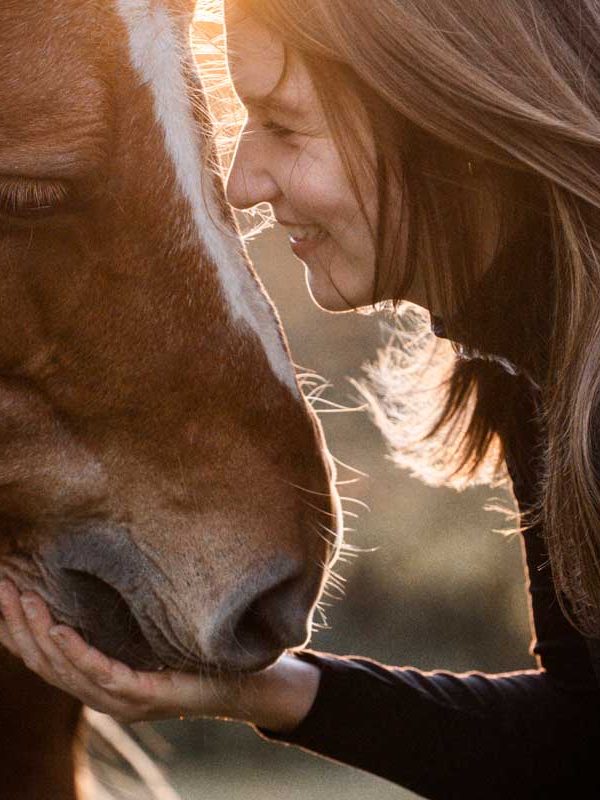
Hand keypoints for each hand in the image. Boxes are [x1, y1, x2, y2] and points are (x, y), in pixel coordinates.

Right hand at [0, 580, 320, 729]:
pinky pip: (102, 675)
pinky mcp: (146, 697)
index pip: (48, 658)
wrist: (249, 682)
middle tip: (1, 588)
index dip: (19, 629)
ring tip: (20, 600)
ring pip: (65, 671)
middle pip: (46, 664)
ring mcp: (124, 701)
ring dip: (38, 634)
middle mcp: (107, 695)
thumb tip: (100, 577)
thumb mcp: (154, 633)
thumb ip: (123, 620)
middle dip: (19, 626)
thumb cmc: (201, 654)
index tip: (2, 594)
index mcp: (104, 680)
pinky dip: (76, 653)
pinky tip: (59, 629)